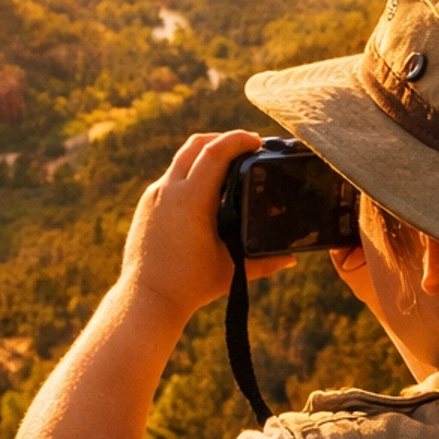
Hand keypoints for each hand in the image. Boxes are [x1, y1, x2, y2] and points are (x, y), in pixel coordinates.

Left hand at [121, 129, 294, 323]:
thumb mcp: (231, 270)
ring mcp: (154, 196)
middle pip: (197, 145)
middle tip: (247, 147)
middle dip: (223, 139)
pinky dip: (191, 173)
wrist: (146, 299)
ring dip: (206, 154)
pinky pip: (171, 177)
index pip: (215, 152)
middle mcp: (168, 191)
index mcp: (191, 199)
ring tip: (229, 166)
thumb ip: (265, 262)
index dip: (238, 140)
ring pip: (182, 159)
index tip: (257, 141)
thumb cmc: (189, 285)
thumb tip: (292, 258)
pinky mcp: (147, 205)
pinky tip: (206, 190)